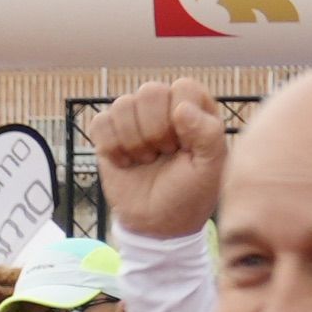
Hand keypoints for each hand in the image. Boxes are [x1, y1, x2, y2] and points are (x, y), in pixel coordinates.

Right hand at [94, 77, 229, 238]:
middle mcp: (164, 106)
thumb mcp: (211, 167)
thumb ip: (208, 133)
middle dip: (155, 131)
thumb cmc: (190, 193)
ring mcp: (135, 118)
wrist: (157, 224)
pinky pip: (100, 122)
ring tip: (147, 160)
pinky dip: (112, 148)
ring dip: (134, 142)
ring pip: (122, 105)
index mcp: (195, 107)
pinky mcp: (109, 133)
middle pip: (149, 92)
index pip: (183, 88)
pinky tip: (126, 163)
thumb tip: (180, 108)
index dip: (180, 118)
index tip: (184, 147)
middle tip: (164, 154)